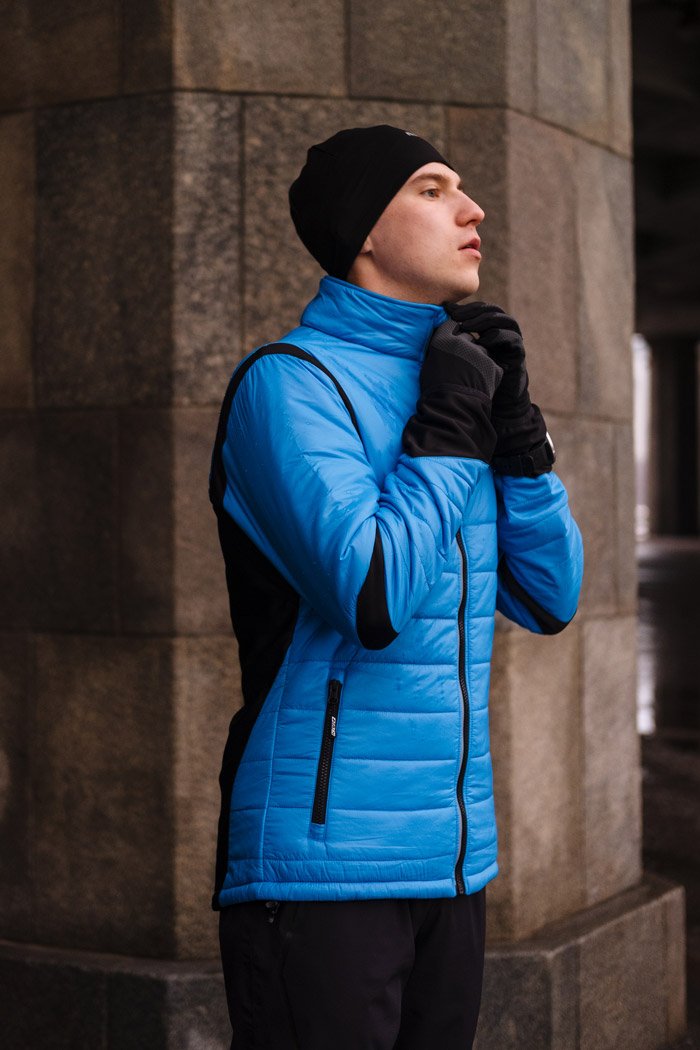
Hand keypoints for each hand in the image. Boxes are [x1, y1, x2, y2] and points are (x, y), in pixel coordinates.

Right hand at [401, 320, 503, 462]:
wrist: (451, 411)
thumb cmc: (434, 391)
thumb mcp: (429, 365)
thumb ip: (439, 348)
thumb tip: (444, 340)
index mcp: (443, 340)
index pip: (451, 324)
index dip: (453, 333)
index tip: (452, 342)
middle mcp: (462, 342)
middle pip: (468, 337)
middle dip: (466, 347)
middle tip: (460, 366)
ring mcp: (480, 353)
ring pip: (482, 350)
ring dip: (478, 360)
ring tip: (469, 379)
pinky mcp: (493, 366)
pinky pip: (491, 365)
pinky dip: (487, 374)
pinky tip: (478, 385)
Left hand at [443, 301, 526, 415]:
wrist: (494, 397)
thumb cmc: (475, 374)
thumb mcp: (463, 353)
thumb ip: (455, 338)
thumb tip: (435, 326)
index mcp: (490, 327)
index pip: (479, 309)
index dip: (465, 307)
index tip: (447, 310)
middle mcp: (503, 330)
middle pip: (492, 310)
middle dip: (473, 311)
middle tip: (456, 317)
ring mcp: (513, 340)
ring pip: (504, 320)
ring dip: (484, 321)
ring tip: (466, 327)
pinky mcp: (518, 352)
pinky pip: (512, 338)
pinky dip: (498, 337)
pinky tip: (482, 341)